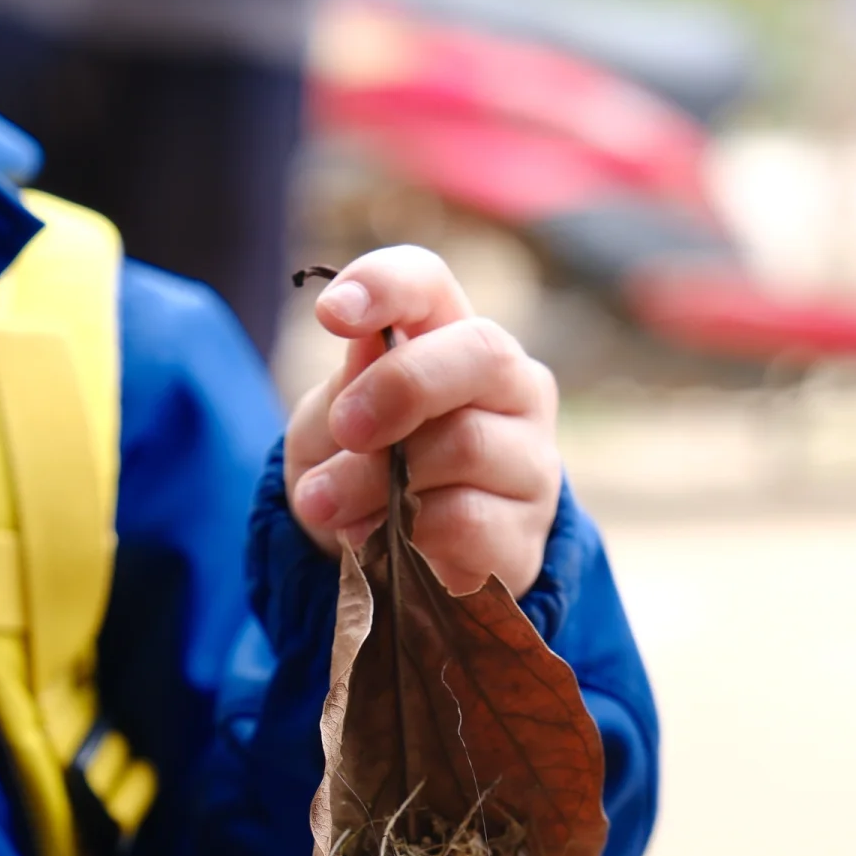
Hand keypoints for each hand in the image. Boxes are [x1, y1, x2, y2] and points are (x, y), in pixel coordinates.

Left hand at [284, 247, 560, 598]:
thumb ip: (346, 387)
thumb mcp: (332, 427)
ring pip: (467, 444)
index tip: (330, 315)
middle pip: (481, 351)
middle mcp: (509, 386)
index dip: (385, 286)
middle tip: (346, 429)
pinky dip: (405, 532)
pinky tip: (373, 541)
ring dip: (377, 480)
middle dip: (400, 386)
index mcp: (450, 338)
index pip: (430, 283)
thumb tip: (368, 343)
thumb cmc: (367, 473)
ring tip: (326, 505)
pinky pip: (465, 519)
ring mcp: (529, 459)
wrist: (395, 572)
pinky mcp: (526, 532)